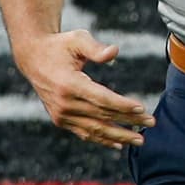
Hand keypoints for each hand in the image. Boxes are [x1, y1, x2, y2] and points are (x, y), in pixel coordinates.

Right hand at [15, 30, 154, 149]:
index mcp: (68, 84)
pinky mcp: (60, 120)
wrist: (33, 58)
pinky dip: (102, 140)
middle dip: (129, 120)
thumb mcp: (77, 39)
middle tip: (151, 123)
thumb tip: (115, 52)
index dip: (122, 105)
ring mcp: (61, 114)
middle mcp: (64, 103)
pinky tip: (119, 144)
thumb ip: (95, 48)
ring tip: (140, 140)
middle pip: (103, 115)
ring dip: (119, 136)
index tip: (142, 109)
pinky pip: (84, 133)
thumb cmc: (60, 46)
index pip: (101, 99)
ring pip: (95, 129)